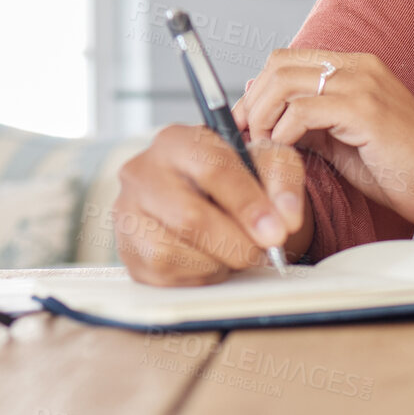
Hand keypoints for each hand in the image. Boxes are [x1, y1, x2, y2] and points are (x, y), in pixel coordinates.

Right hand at [113, 125, 304, 286]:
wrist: (213, 195)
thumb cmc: (240, 173)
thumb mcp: (270, 161)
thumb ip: (283, 183)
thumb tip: (285, 220)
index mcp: (176, 140)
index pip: (212, 169)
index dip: (248, 203)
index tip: (277, 230)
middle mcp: (143, 173)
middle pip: (190, 217)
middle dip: (237, 241)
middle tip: (265, 250)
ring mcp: (128, 213)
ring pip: (172, 252)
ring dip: (217, 260)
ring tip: (237, 249)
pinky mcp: (127, 251)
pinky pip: (163, 274)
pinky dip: (198, 274)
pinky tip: (214, 258)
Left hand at [233, 49, 413, 229]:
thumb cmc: (402, 166)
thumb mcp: (343, 139)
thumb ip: (309, 120)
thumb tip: (264, 109)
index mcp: (356, 67)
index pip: (287, 59)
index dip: (257, 90)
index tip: (243, 124)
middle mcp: (359, 66)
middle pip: (279, 64)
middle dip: (251, 103)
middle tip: (245, 138)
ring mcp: (364, 84)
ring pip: (285, 82)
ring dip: (262, 118)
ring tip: (264, 148)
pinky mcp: (366, 111)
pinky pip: (302, 111)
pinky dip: (282, 133)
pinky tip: (287, 153)